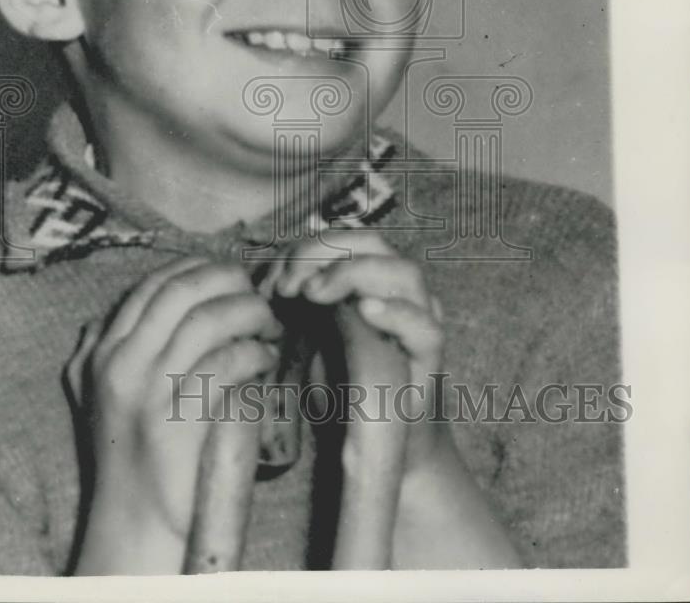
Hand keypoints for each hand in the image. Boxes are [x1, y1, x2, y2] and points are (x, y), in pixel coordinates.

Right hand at [64, 255, 280, 573]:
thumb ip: (112, 347)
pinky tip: (266, 359)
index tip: (232, 274)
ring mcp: (144, 391)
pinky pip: (224, 364)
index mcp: (103, 350)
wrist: (135, 524)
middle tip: (259, 294)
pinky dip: (253, 353)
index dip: (200, 269)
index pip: (153, 284)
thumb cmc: (135, 454)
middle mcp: (118, 363)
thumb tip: (139, 304)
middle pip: (181, 292)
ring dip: (249, 313)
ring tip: (269, 326)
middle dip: (229, 282)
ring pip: (207, 321)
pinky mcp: (174, 419)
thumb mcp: (104, 393)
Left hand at [275, 231, 519, 568]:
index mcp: (371, 280)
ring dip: (354, 273)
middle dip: (323, 253)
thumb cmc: (342, 389)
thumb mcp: (307, 340)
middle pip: (372, 243)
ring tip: (313, 293)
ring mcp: (421, 321)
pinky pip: (426, 328)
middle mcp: (400, 292)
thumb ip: (293, 307)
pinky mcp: (431, 362)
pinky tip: (365, 310)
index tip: (269, 279)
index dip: (304, 249)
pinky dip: (397, 314)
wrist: (385, 450)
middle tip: (286, 285)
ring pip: (404, 273)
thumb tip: (257, 282)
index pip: (342, 238)